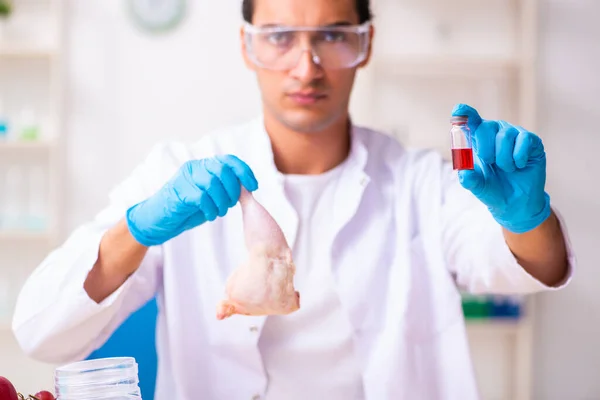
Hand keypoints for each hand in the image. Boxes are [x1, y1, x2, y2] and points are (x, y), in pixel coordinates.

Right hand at [126, 155, 257, 245]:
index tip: (254, 186)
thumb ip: (225, 189)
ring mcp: (184, 178)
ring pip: (212, 183)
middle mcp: (194, 167)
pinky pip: (201, 197)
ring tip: (219, 212)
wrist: (157, 220)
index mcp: (203, 166)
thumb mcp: (210, 197)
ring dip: (222, 201)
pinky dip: (211, 209)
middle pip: (222, 170)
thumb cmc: (186, 209)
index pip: (229, 160)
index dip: (244, 172)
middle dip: (233, 190)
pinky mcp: (178, 192)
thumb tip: (247, 188)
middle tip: (231, 205)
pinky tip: (210, 216)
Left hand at [452, 103, 550, 233]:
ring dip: (504, 158)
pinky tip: (520, 165)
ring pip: (505, 135)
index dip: (464, 114)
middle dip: (486, 148)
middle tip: (491, 163)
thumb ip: (469, 178)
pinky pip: (524, 140)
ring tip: (507, 169)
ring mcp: (514, 134)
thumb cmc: (493, 189)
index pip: (470, 121)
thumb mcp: (477, 185)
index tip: (458, 111)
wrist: (515, 203)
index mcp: (479, 139)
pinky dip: (519, 157)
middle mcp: (495, 132)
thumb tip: (463, 172)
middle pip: (486, 126)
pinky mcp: (532, 141)